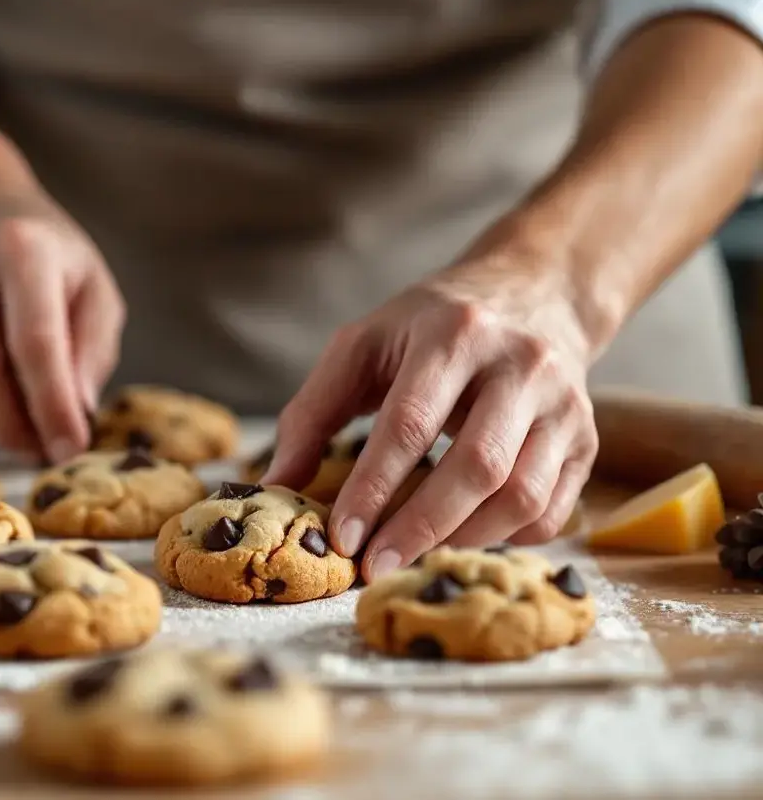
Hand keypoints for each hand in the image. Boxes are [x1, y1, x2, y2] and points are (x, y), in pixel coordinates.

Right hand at [0, 169, 123, 462]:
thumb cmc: (43, 255)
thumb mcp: (92, 286)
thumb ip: (93, 349)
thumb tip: (76, 414)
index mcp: (23, 249)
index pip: (35, 345)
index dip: (53, 407)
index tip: (71, 448)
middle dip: (14, 426)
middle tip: (40, 449)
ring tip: (12, 416)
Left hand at [262, 222, 600, 581]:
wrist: (533, 293)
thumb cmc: (430, 328)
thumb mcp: (363, 346)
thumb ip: (313, 411)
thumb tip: (274, 485)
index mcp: (454, 334)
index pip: (410, 423)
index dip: (373, 487)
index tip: (341, 538)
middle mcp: (521, 365)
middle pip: (477, 466)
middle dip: (420, 528)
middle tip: (374, 569)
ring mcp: (564, 404)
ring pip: (522, 494)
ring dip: (462, 541)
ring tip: (412, 562)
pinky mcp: (588, 439)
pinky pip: (552, 509)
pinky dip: (505, 540)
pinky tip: (462, 543)